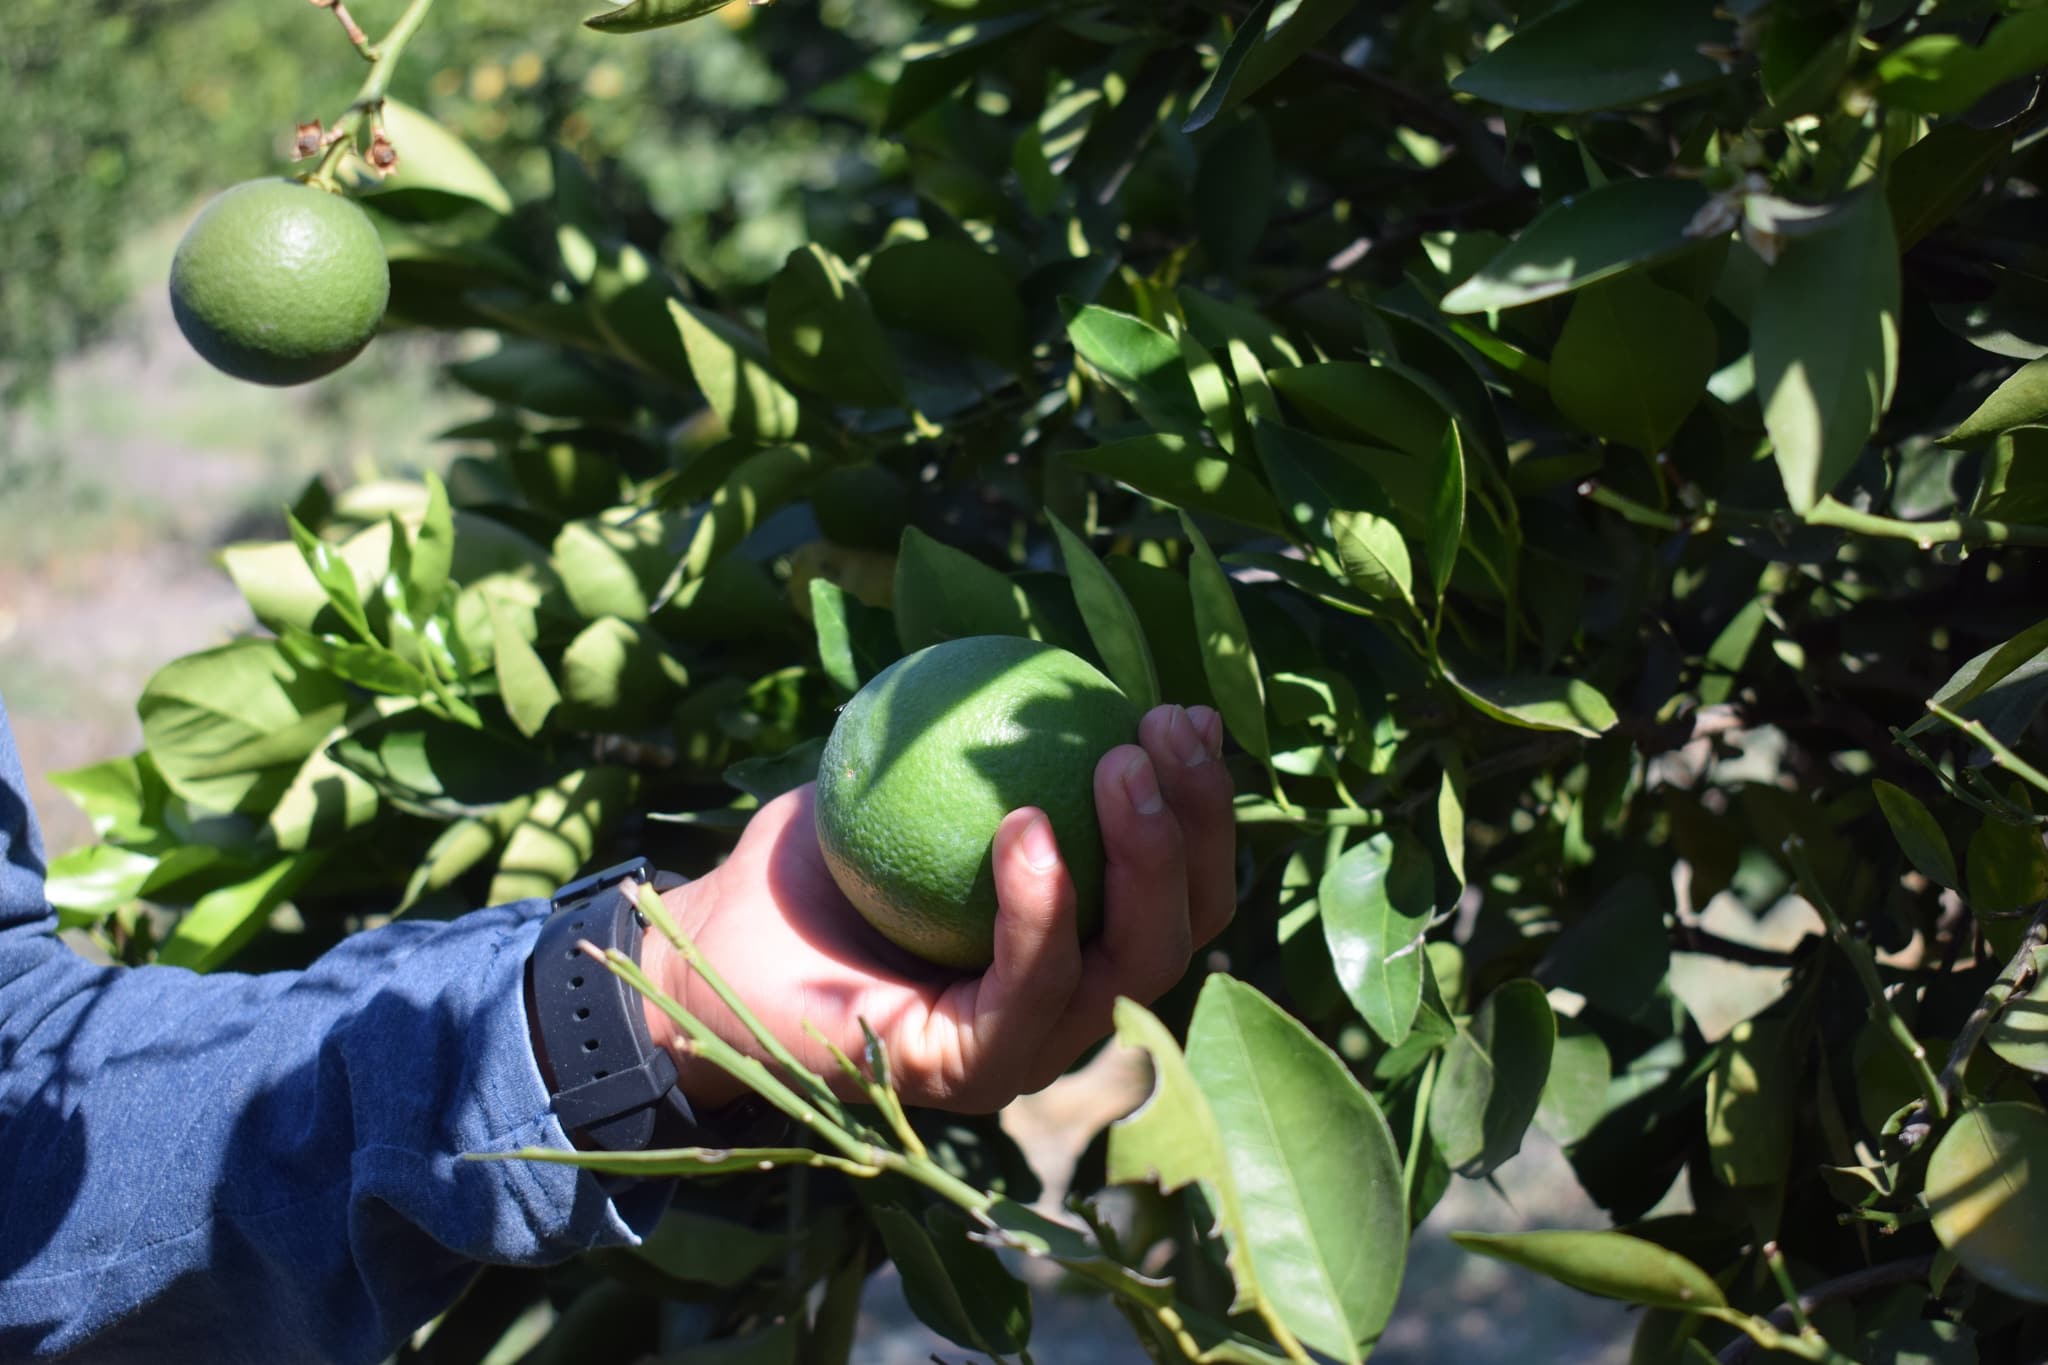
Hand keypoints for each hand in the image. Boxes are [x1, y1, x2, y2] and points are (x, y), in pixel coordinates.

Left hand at [643, 703, 1235, 1112]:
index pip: (1175, 888)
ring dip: (1140, 858)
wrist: (704, 946)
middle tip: (1166, 727)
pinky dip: (1040, 909)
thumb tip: (1068, 670)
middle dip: (1195, 826)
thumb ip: (990, 746)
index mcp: (1073, 949)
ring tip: (1118, 762)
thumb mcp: (909, 779)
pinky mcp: (969, 1072)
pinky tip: (1029, 828)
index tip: (1182, 712)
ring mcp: (1024, 1050)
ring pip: (1128, 967)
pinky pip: (1029, 990)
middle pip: (1178, 933)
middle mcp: (1064, 1007)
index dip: (1199, 804)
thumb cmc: (810, 868)